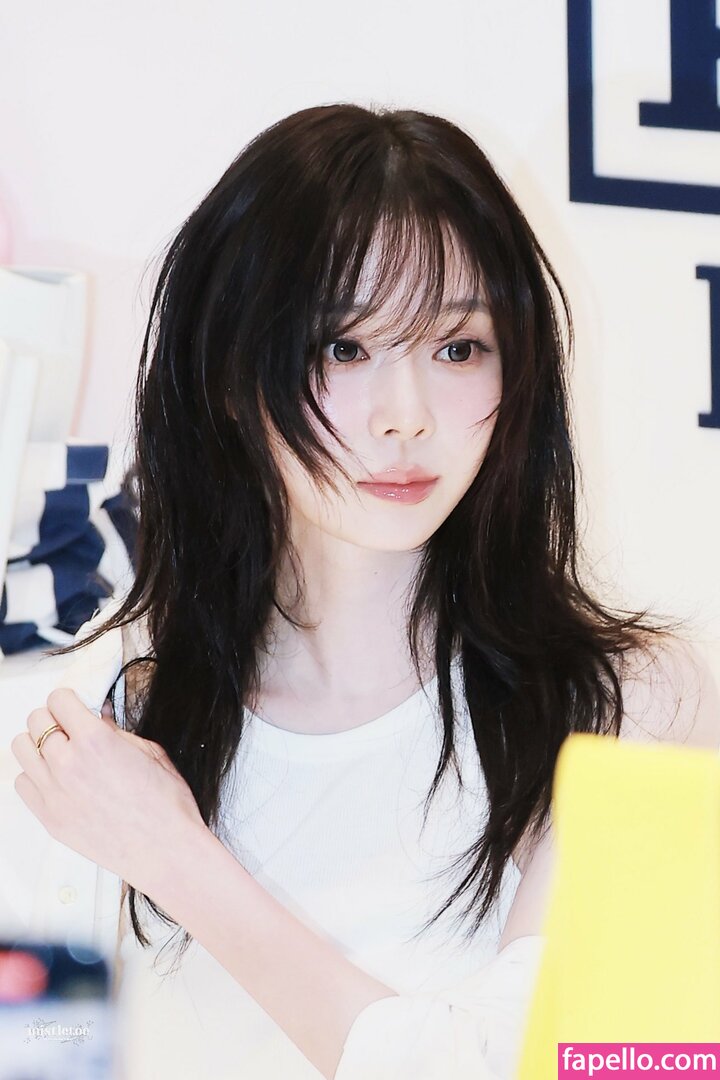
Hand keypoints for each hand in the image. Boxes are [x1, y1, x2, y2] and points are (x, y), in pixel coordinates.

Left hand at [10, 688, 206, 895]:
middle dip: (53, 717)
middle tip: (69, 726)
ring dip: (37, 743)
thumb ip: (116, 731)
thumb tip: (100, 717)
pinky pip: (22, 783)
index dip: (68, 699)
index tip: (75, 705)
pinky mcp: (49, 818)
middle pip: (35, 720)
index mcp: (95, 741)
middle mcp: (68, 763)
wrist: (165, 850)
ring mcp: (54, 793)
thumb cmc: (164, 805)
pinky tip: (55, 778)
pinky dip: (34, 775)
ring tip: (58, 750)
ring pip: (20, 748)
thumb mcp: (149, 752)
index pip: (58, 700)